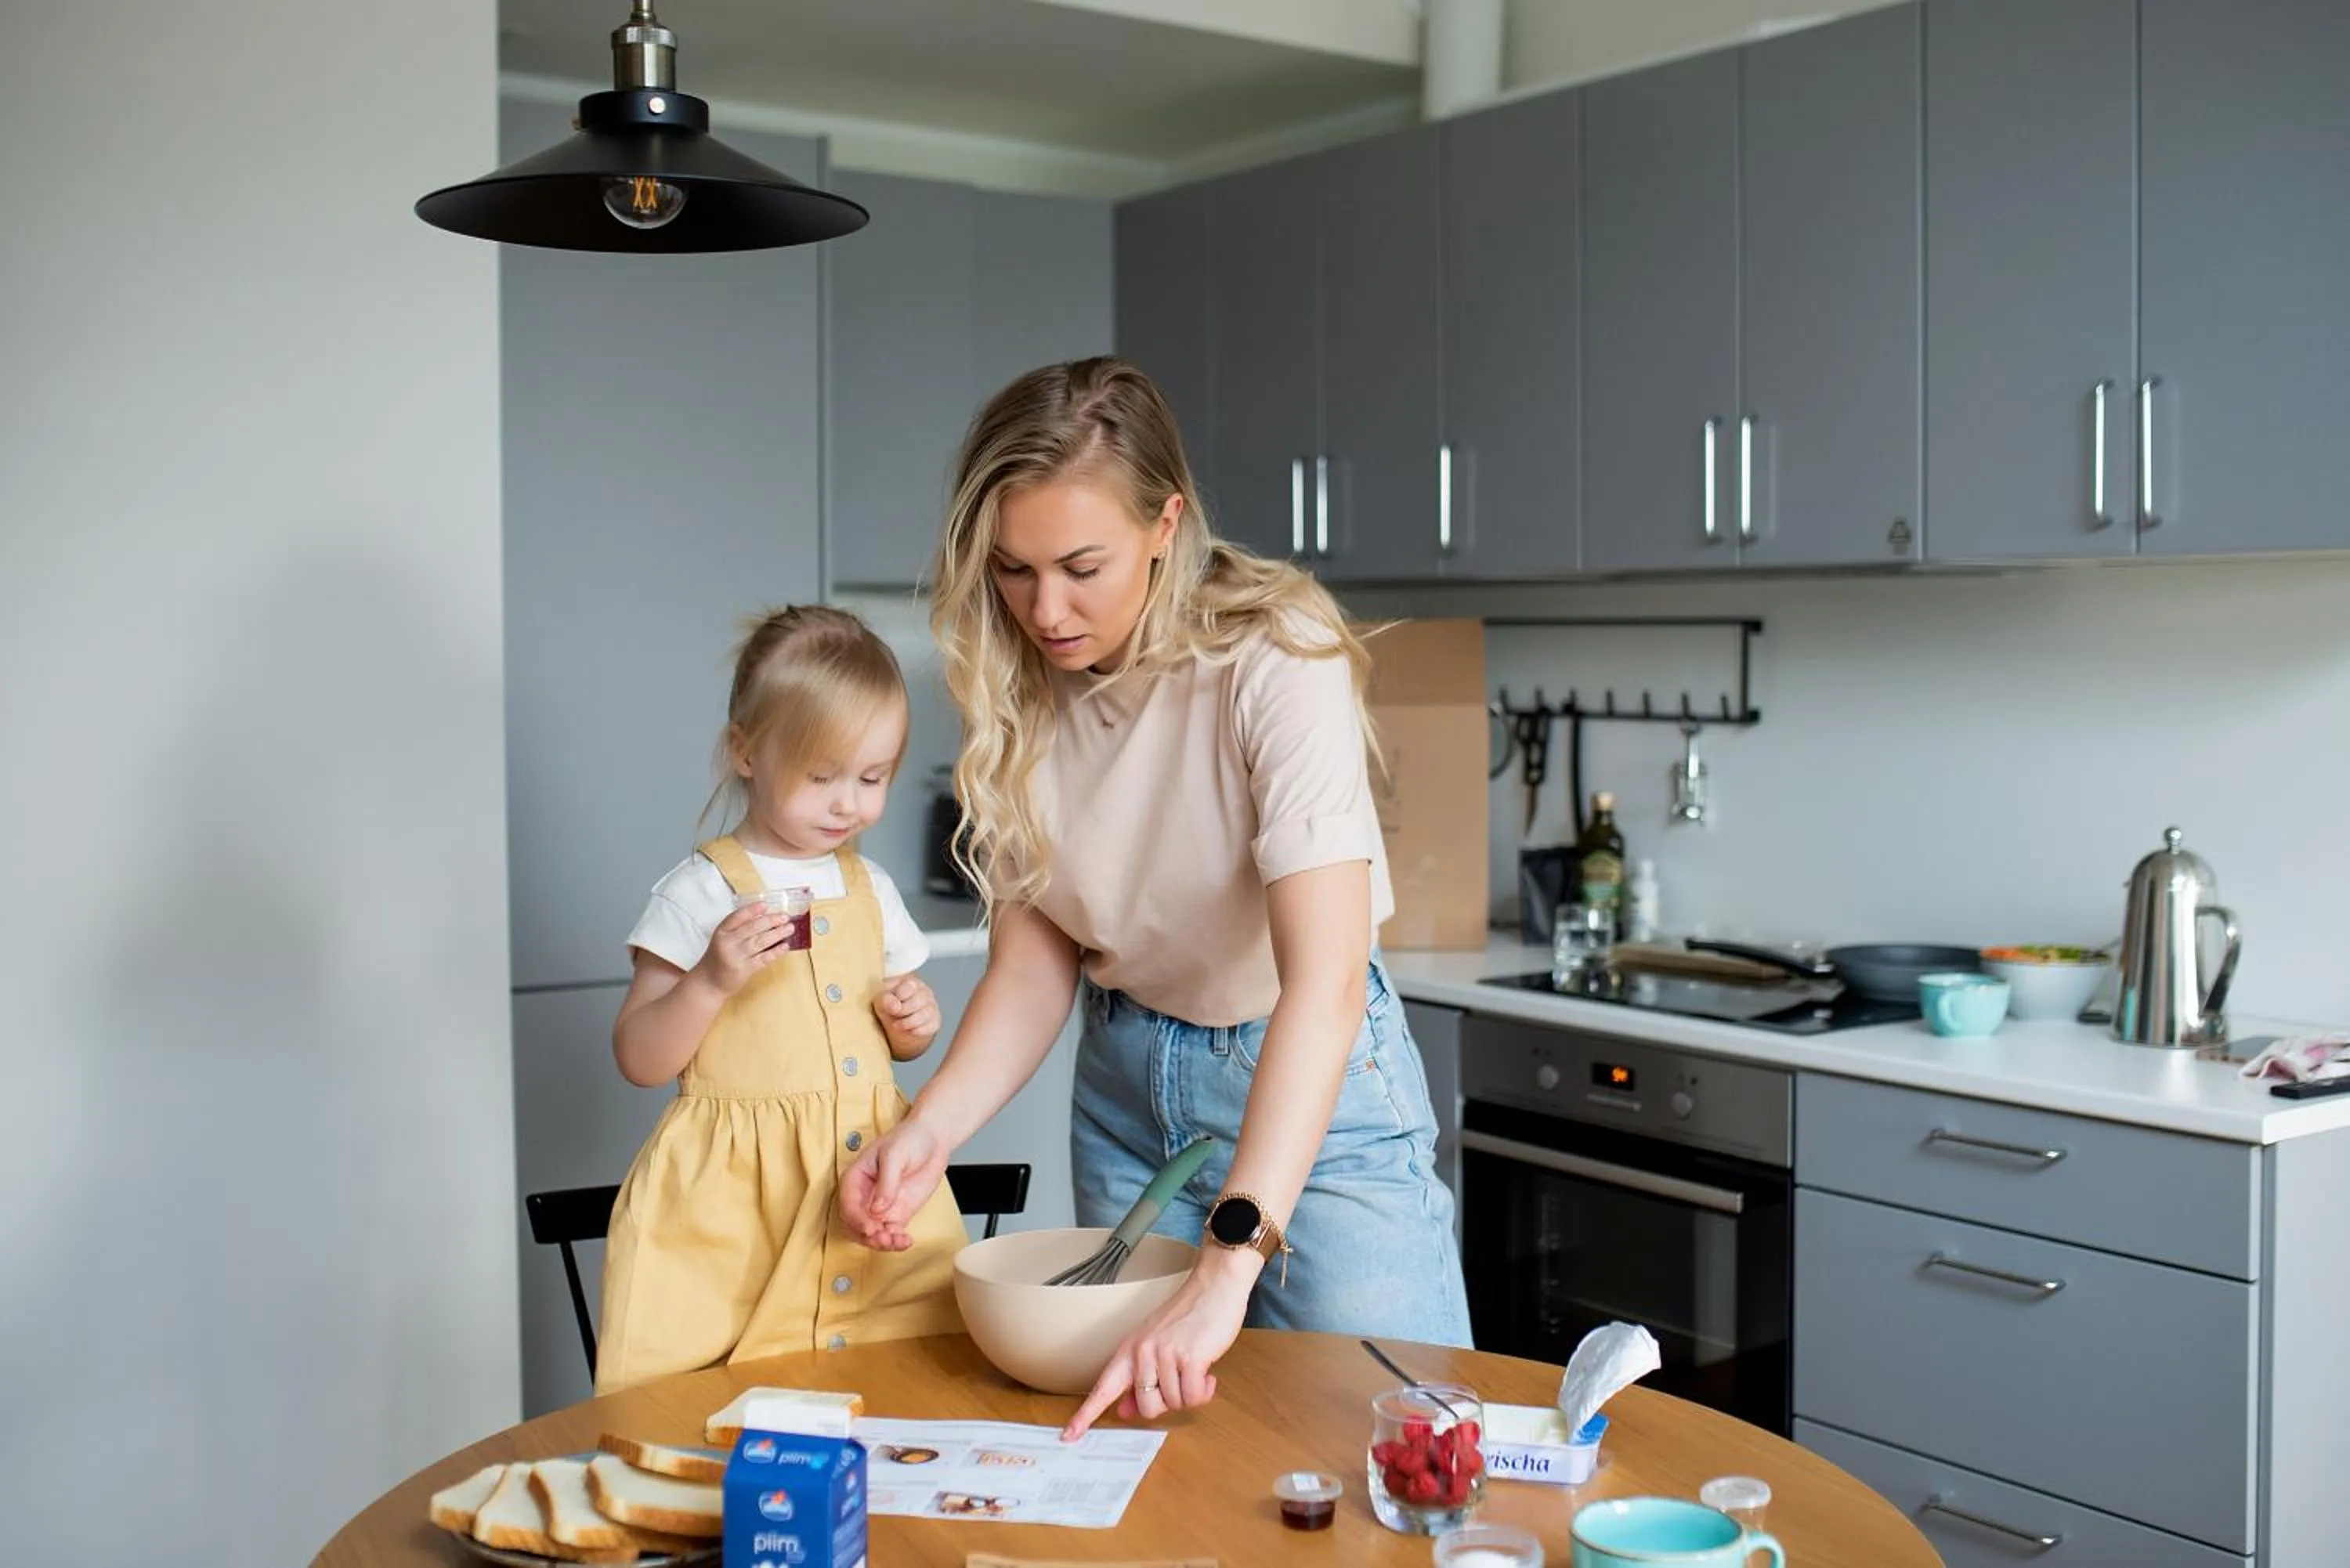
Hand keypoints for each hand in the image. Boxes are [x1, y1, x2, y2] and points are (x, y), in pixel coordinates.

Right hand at [693, 902, 789, 996]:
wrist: (709, 982)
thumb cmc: (719, 957)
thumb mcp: (723, 939)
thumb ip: (738, 929)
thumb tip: (765, 917)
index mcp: (722, 932)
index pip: (737, 916)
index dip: (752, 910)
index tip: (766, 905)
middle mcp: (728, 942)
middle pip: (752, 928)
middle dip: (771, 921)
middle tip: (785, 917)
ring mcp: (736, 956)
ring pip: (760, 942)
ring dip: (778, 934)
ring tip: (790, 928)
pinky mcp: (744, 970)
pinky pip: (763, 958)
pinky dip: (776, 952)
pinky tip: (785, 946)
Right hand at [839, 1114, 950, 1251]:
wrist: (933, 1139)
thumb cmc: (909, 1139)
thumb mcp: (895, 1154)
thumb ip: (886, 1182)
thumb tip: (877, 1209)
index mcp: (856, 1178)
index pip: (848, 1204)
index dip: (857, 1219)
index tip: (870, 1229)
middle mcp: (864, 1196)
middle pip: (856, 1224)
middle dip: (867, 1236)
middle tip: (884, 1239)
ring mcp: (880, 1207)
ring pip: (872, 1233)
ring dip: (881, 1243)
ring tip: (897, 1242)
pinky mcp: (897, 1214)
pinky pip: (891, 1234)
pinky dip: (896, 1242)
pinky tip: (906, 1241)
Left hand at [874, 974, 939, 1056]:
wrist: (897, 1029)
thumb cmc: (890, 1009)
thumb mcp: (880, 1002)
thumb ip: (885, 999)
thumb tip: (895, 1006)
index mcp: (911, 983)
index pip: (910, 985)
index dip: (900, 995)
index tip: (893, 1002)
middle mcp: (924, 992)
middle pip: (920, 999)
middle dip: (903, 1010)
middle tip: (894, 1014)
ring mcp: (932, 1007)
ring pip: (925, 1013)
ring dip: (908, 1022)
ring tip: (896, 1025)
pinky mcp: (935, 1022)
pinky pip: (930, 1026)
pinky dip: (917, 1030)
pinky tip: (909, 1031)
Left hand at [1062, 1249, 1256, 1439]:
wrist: (1213, 1288)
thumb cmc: (1187, 1317)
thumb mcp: (1155, 1345)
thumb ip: (1139, 1378)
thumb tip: (1125, 1410)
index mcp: (1129, 1350)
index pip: (1103, 1388)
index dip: (1085, 1415)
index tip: (1069, 1435)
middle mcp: (1142, 1352)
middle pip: (1148, 1408)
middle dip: (1169, 1403)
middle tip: (1180, 1381)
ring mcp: (1164, 1355)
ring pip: (1175, 1404)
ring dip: (1191, 1393)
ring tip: (1196, 1369)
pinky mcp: (1189, 1358)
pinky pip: (1194, 1397)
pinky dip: (1204, 1391)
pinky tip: (1207, 1373)